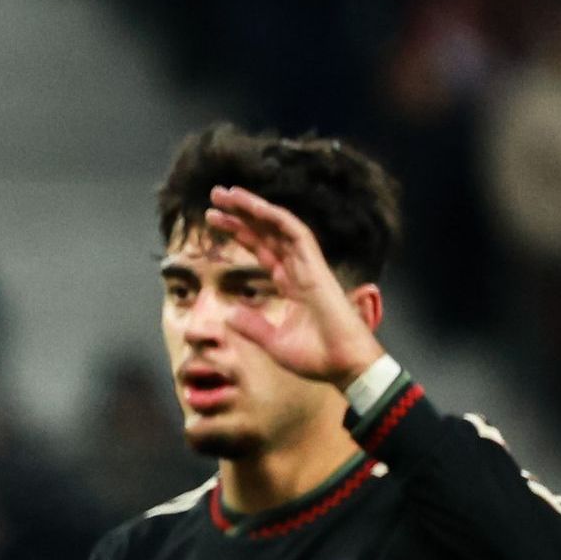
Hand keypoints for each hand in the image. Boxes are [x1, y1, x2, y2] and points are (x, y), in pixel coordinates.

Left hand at [199, 183, 387, 389]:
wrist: (344, 366)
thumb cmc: (317, 358)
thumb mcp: (273, 343)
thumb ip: (251, 326)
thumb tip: (227, 314)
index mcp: (291, 284)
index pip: (262, 249)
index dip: (240, 232)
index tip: (215, 219)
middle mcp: (300, 270)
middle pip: (267, 233)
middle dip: (241, 213)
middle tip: (215, 195)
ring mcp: (309, 267)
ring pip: (279, 227)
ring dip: (253, 208)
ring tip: (226, 193)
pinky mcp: (317, 269)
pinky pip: (298, 235)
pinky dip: (277, 218)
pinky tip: (256, 206)